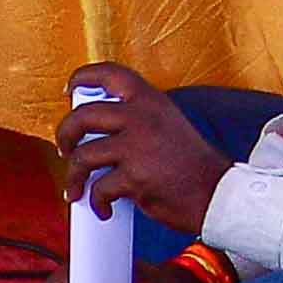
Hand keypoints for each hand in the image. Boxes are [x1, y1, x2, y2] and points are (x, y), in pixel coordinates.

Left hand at [57, 68, 232, 226]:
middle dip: (64, 135)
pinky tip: (103, 207)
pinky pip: (99, 188)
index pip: (109, 74)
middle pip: (82, 116)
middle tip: (66, 148)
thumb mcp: (168, 124)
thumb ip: (138, 119)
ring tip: (77, 189)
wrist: (217, 194)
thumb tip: (100, 128)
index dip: (83, 77)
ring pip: (82, 156)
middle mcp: (141, 117)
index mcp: (150, 100)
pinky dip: (96, 202)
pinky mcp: (134, 177)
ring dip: (73, 176)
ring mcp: (136, 147)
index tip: (70, 89)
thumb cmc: (193, 165)